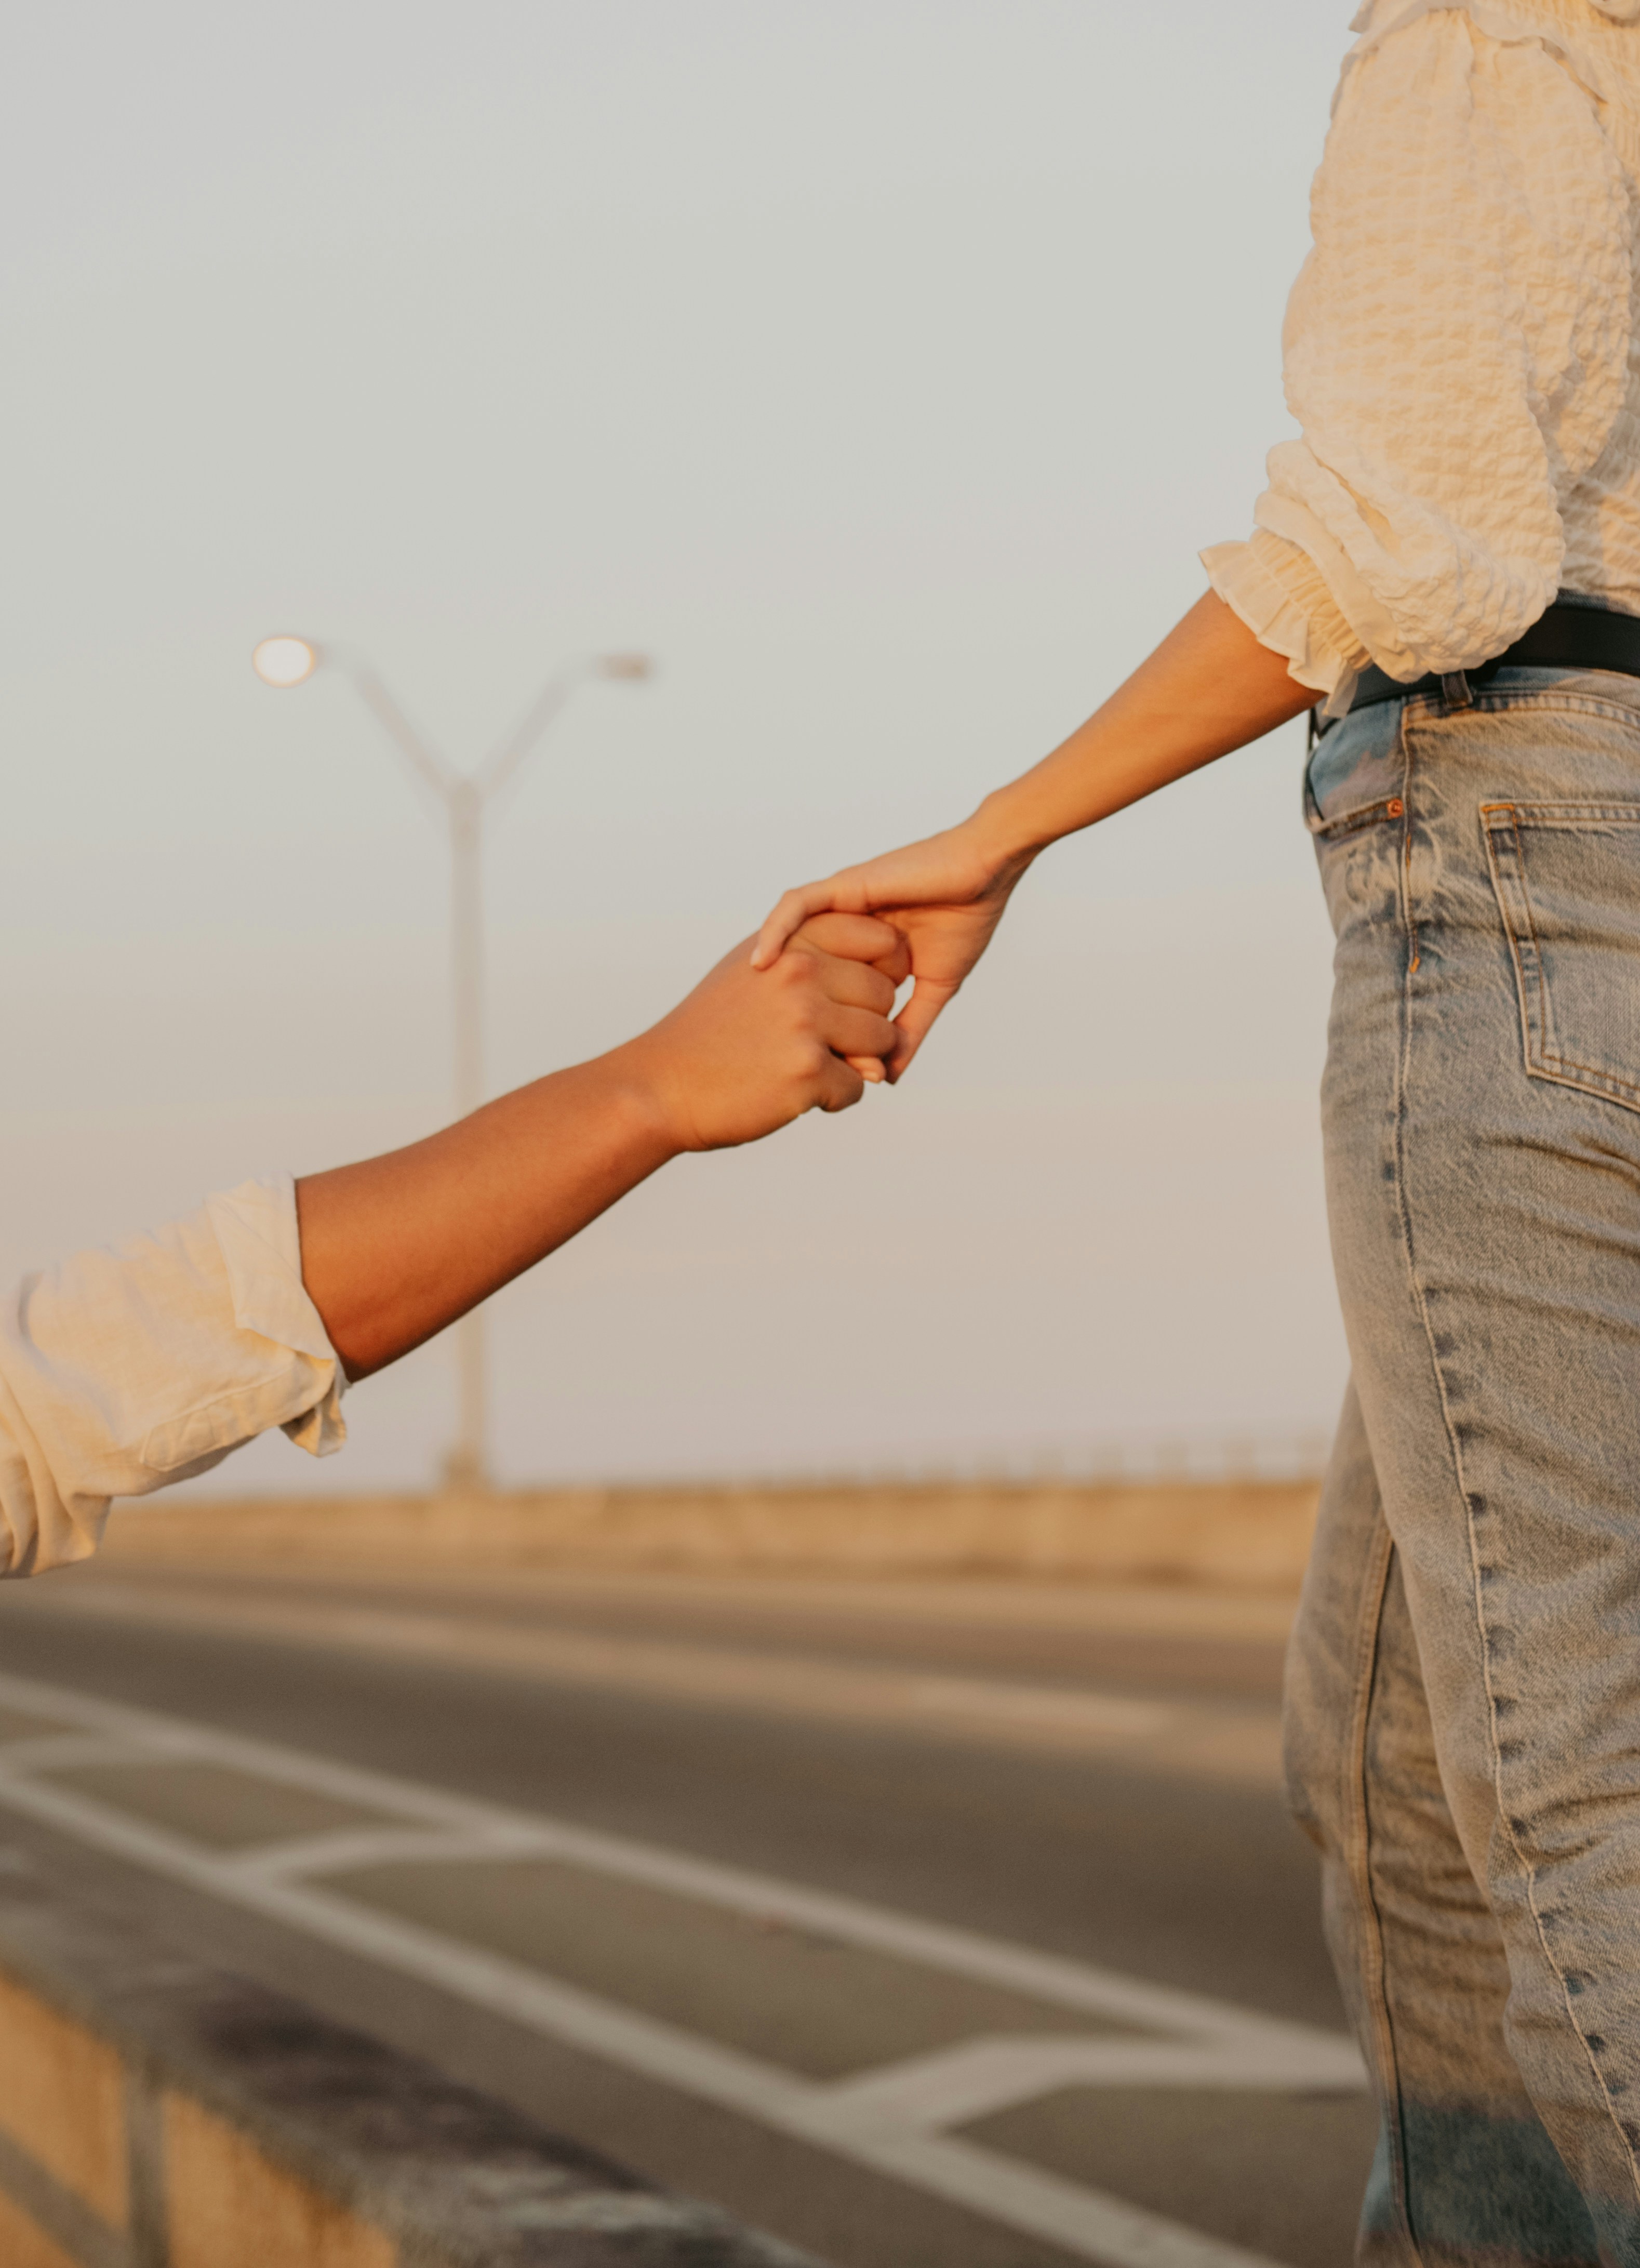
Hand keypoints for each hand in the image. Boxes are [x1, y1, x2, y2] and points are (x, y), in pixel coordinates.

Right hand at [622, 912, 908, 1150]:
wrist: (662, 1087)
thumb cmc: (711, 1029)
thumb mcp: (754, 967)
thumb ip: (811, 953)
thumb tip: (883, 963)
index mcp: (792, 940)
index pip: (880, 940)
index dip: (882, 971)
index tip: (857, 995)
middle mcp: (801, 972)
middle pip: (886, 993)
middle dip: (869, 1022)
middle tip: (829, 1041)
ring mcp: (805, 1021)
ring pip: (884, 1039)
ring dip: (861, 1061)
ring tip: (813, 1065)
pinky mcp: (807, 1071)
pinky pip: (860, 1086)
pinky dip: (835, 1097)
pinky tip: (795, 1093)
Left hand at [750, 815, 1030, 1078]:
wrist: (987, 873)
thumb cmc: (966, 920)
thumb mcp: (934, 988)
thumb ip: (910, 1029)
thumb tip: (887, 1076)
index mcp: (861, 953)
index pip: (823, 991)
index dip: (811, 1027)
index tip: (799, 1066)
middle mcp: (844, 928)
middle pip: (798, 969)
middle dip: (779, 1006)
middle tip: (763, 1045)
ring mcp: (841, 905)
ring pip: (789, 939)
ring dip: (766, 971)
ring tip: (744, 1004)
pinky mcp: (845, 886)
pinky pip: (796, 905)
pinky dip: (776, 930)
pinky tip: (761, 961)